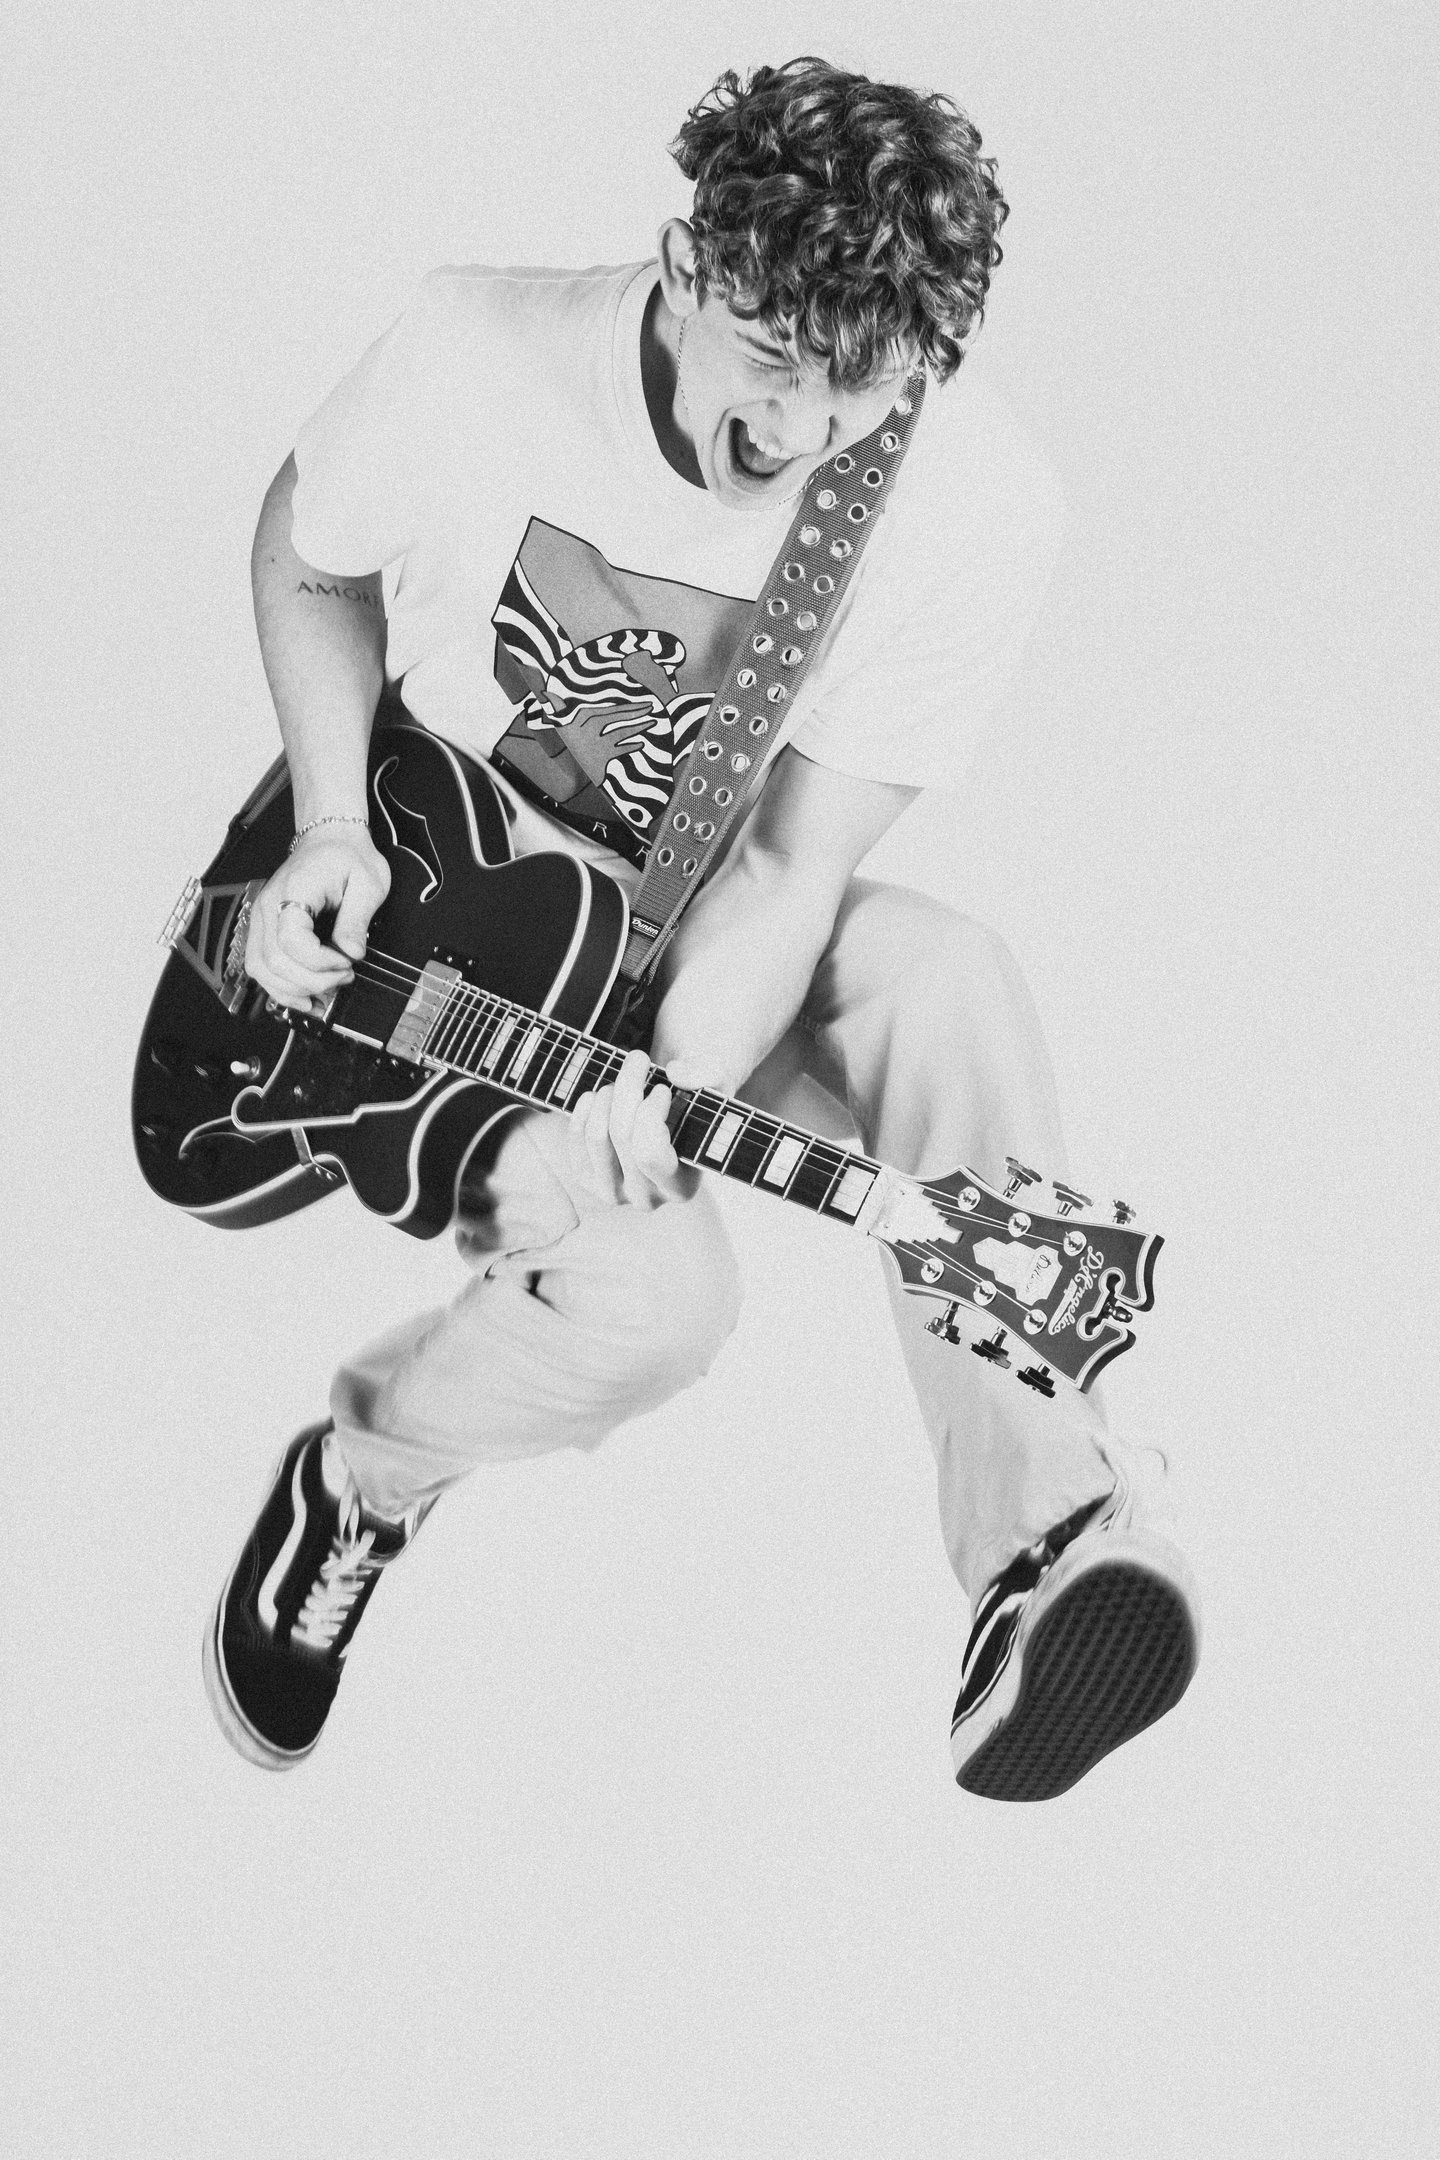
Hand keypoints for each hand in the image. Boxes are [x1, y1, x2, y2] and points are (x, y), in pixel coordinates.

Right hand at [245, 825, 390, 1012]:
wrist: (330, 840)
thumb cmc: (348, 857)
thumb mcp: (368, 883)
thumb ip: (357, 920)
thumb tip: (351, 953)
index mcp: (294, 889)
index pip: (292, 939)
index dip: (320, 961)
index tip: (347, 962)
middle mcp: (269, 905)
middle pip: (274, 960)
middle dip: (312, 980)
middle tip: (344, 977)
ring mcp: (262, 917)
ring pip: (260, 968)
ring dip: (293, 990)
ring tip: (326, 993)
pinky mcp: (264, 929)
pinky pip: (260, 966)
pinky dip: (280, 988)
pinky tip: (305, 999)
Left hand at [567, 1048, 701, 1211]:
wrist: (670, 1120)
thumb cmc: (694, 1105)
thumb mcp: (716, 1087)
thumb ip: (709, 1075)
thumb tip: (677, 1072)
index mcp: (682, 1188)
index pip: (650, 1153)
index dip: (650, 1114)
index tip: (662, 1088)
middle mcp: (646, 1198)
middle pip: (623, 1137)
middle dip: (628, 1089)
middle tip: (638, 1058)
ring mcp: (613, 1192)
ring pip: (598, 1138)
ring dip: (606, 1098)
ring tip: (619, 1082)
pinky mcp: (588, 1180)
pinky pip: (576, 1142)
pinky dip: (583, 1112)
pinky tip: (596, 1095)